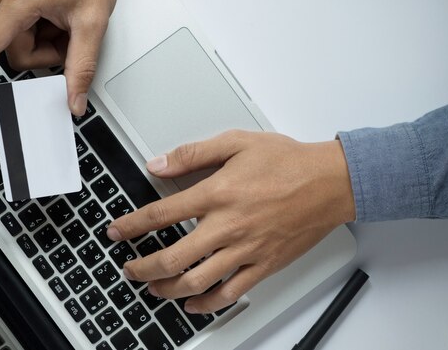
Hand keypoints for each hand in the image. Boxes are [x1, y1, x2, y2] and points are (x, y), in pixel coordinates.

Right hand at [0, 0, 128, 115]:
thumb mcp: (92, 23)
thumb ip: (82, 68)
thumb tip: (73, 99)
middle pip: (15, 51)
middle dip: (45, 52)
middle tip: (68, 33)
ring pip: (17, 40)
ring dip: (44, 39)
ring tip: (63, 17)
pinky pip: (16, 25)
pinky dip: (38, 26)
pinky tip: (53, 11)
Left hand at [106, 130, 355, 312]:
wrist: (330, 182)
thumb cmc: (289, 161)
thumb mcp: (236, 142)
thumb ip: (193, 154)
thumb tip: (158, 164)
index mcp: (217, 194)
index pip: (161, 215)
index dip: (131, 226)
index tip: (117, 232)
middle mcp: (228, 226)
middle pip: (173, 257)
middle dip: (142, 267)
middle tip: (129, 268)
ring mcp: (246, 249)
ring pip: (197, 281)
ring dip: (167, 289)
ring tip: (153, 289)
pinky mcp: (264, 265)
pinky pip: (230, 292)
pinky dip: (207, 304)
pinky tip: (193, 304)